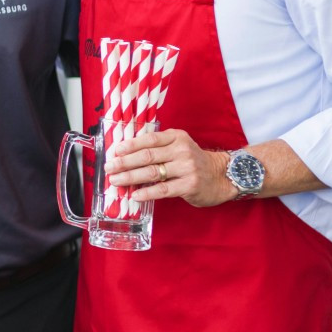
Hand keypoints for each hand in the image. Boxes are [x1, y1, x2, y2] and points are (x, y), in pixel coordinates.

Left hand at [105, 128, 236, 207]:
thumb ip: (157, 148)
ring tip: (115, 181)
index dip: (129, 146)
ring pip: (152, 172)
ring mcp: (186, 168)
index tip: (114, 152)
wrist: (222, 176)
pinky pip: (162, 189)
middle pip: (147, 156)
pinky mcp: (189, 185)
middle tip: (109, 168)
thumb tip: (125, 155)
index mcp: (176, 137)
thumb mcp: (178, 146)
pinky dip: (146, 192)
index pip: (148, 139)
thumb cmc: (193, 161)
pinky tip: (134, 195)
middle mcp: (181, 150)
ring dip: (130, 177)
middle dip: (124, 163)